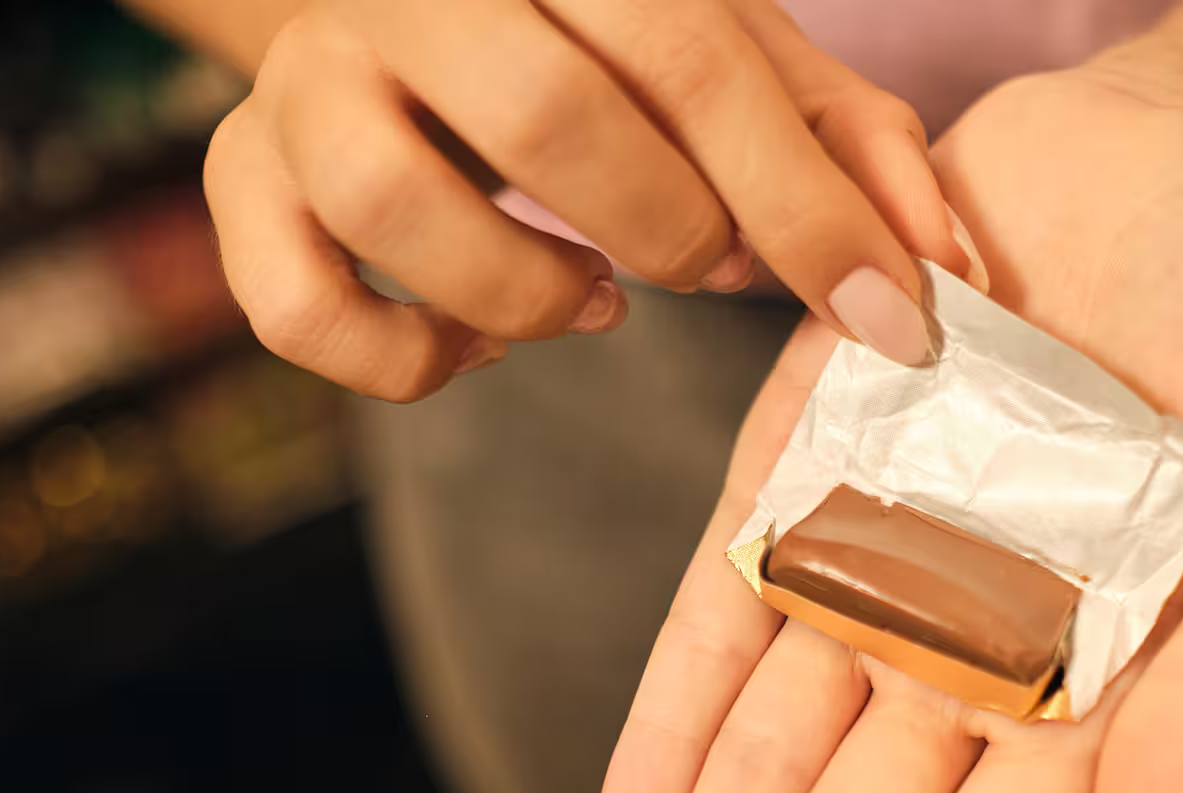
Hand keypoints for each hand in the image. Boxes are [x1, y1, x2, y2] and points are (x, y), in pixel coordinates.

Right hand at [202, 0, 980, 401]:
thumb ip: (842, 139)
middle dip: (664, 234)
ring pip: (396, 207)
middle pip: (547, 118)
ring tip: (585, 301)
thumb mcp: (730, 52)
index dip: (809, 207)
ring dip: (522, 297)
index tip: (894, 318)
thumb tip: (938, 266)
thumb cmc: (597, 41)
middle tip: (698, 264)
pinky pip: (294, 305)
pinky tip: (470, 343)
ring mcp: (314, 78)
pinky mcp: (244, 175)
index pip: (700, 60)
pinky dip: (400, 361)